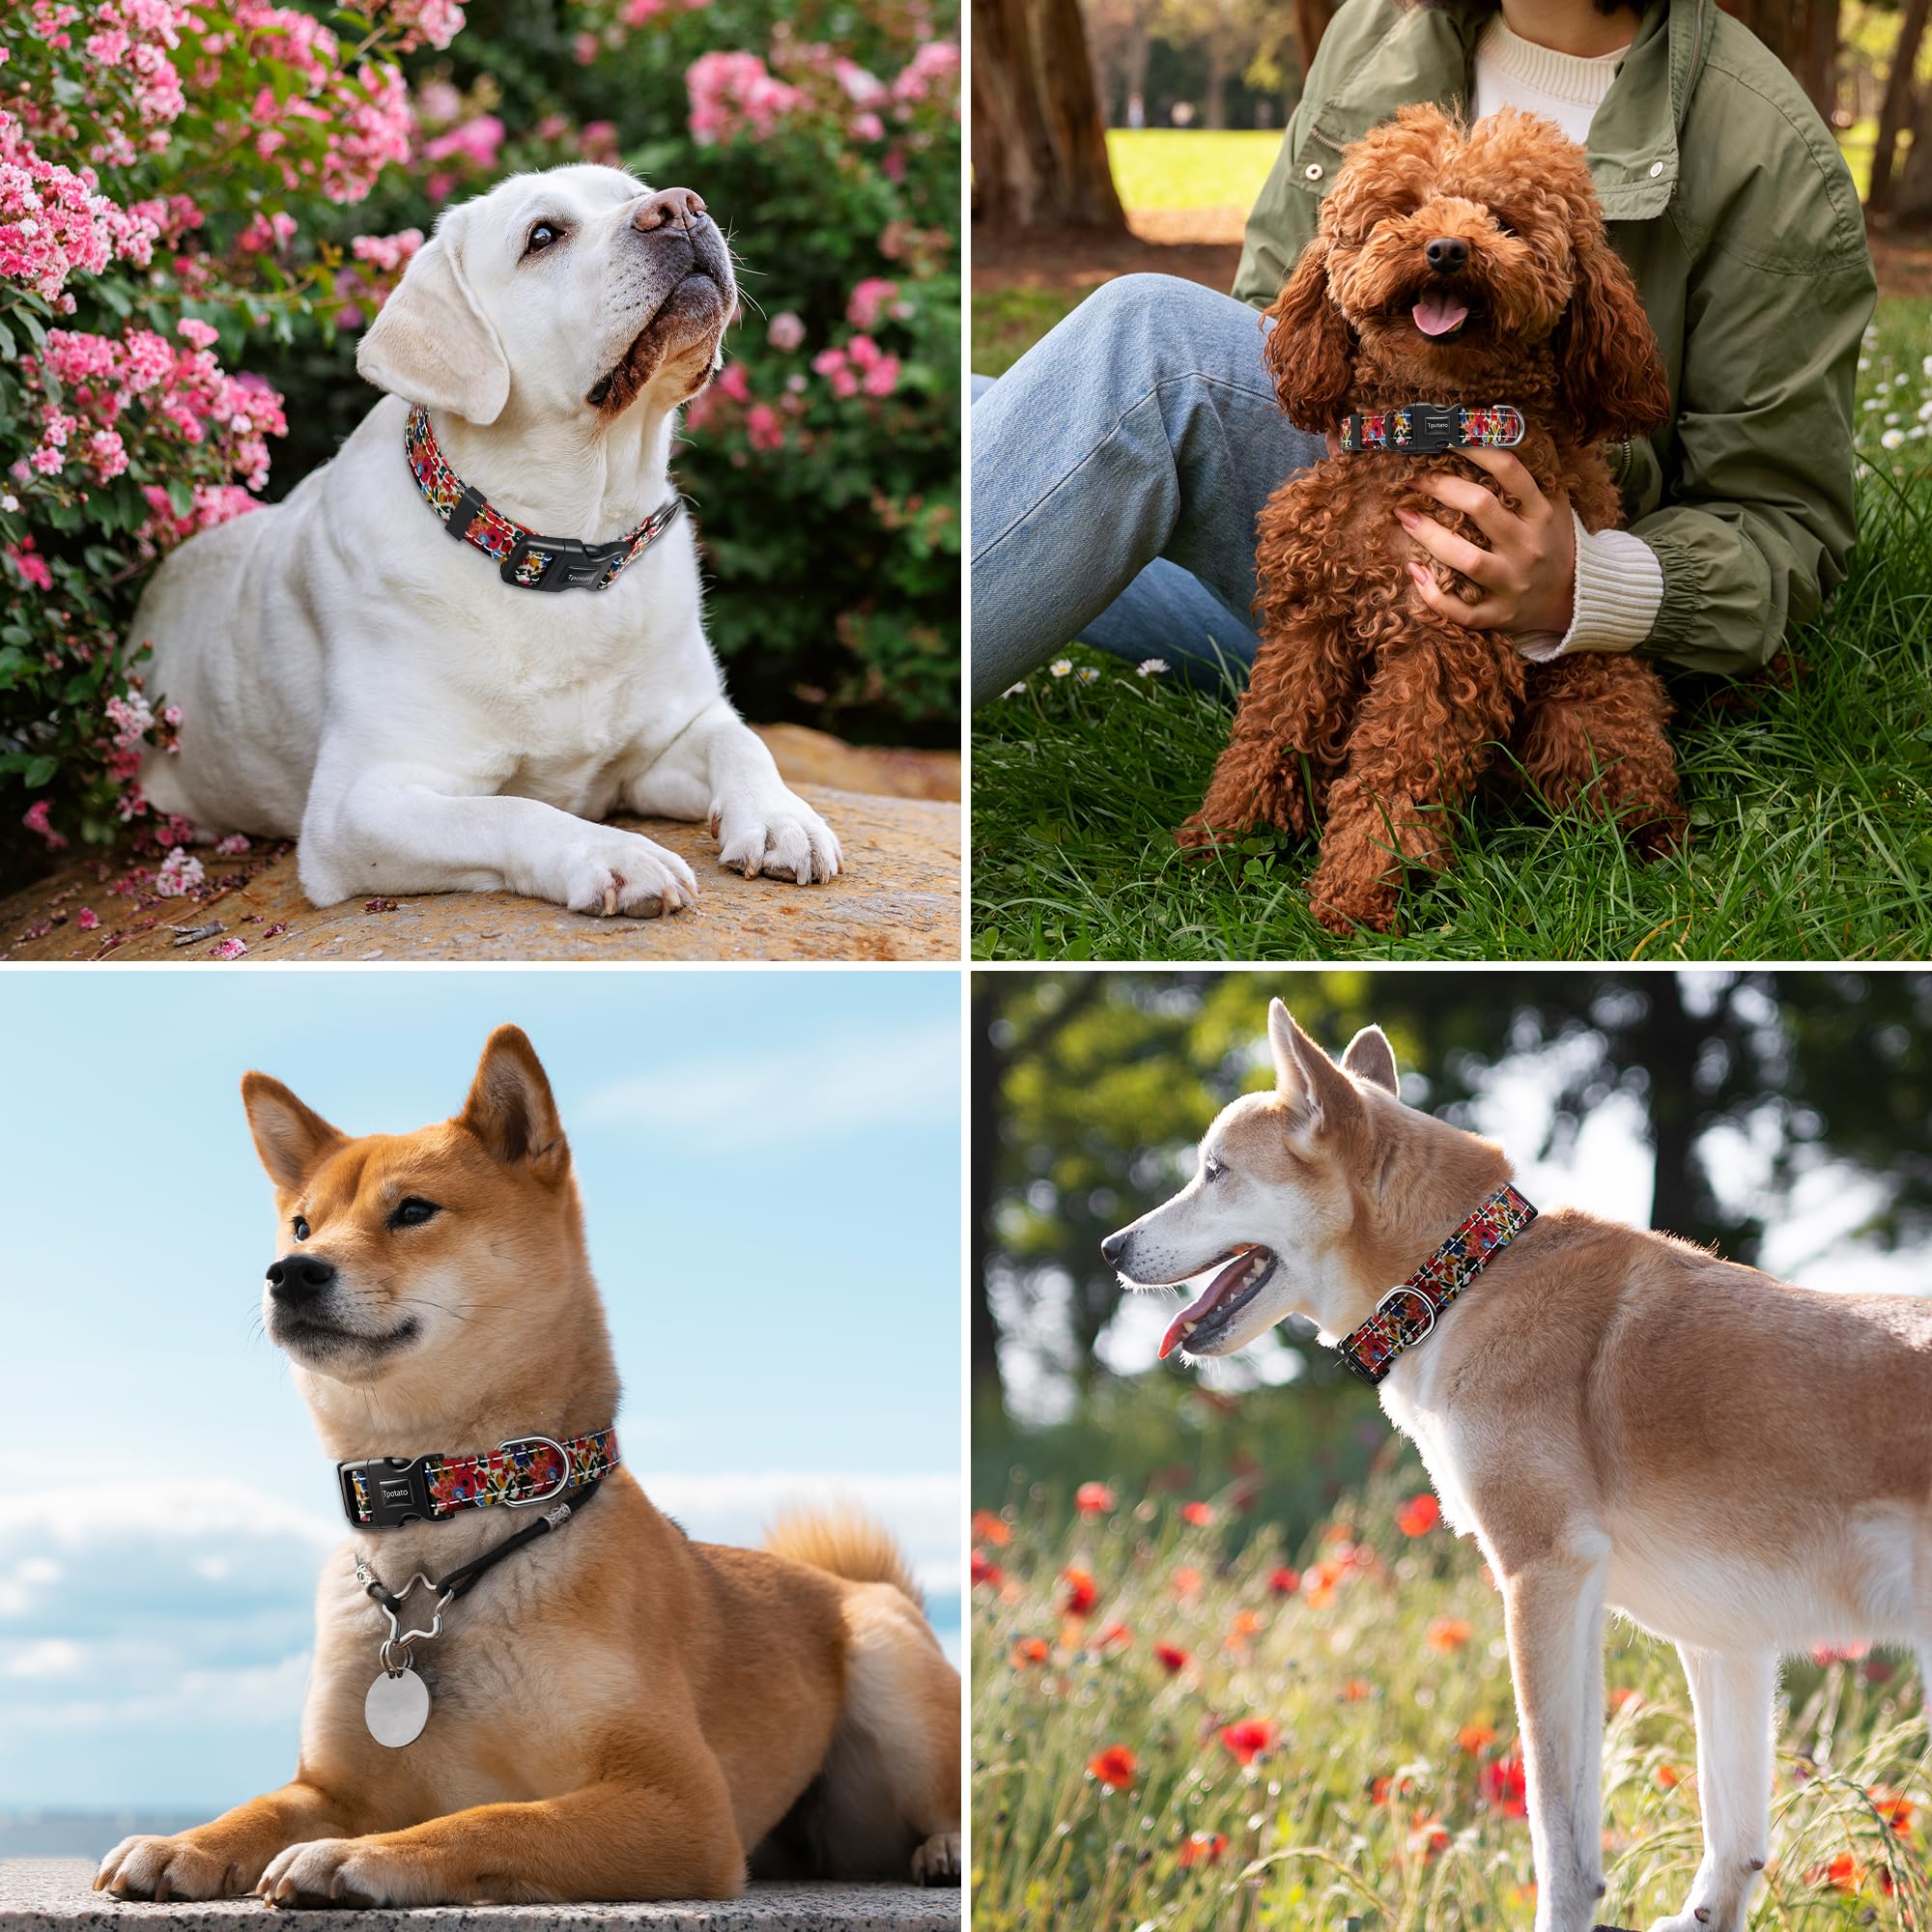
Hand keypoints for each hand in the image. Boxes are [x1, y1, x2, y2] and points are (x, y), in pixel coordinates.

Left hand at [1396, 447, 1575, 636]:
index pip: (1509, 471)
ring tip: (1405, 516)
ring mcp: (1513, 583)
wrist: (1575, 600)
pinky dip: (1433, 595)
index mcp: (1543, 514)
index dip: (1475, 448)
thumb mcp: (1556, 506)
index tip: (1446, 436)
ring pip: (1467, 559)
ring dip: (1429, 536)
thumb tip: (1501, 431)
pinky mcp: (1498, 615)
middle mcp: (1528, 547)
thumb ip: (1534, 476)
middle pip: (1481, 508)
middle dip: (1442, 487)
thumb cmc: (1554, 544)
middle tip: (1414, 478)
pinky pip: (1460, 611)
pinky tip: (1414, 571)